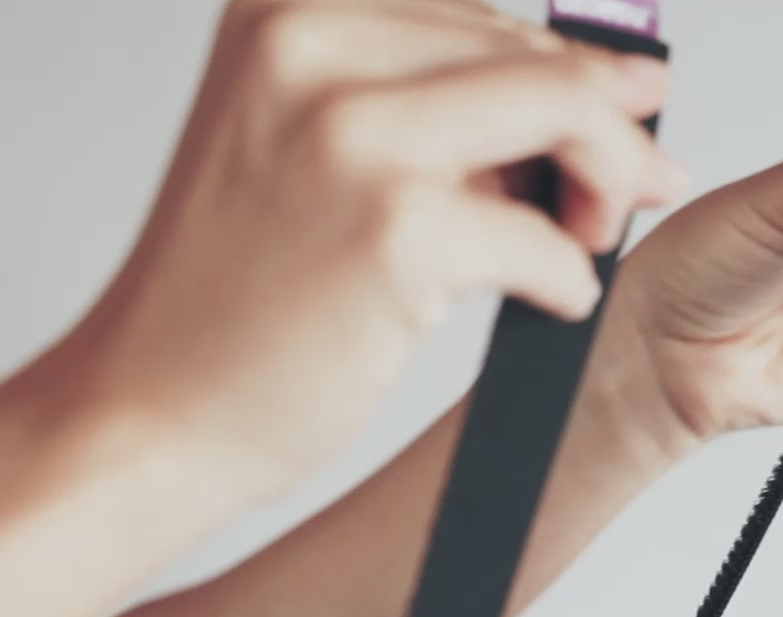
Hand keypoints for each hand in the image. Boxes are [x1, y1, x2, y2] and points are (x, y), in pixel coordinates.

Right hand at [48, 0, 686, 505]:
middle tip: (630, 192)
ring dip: (607, 184)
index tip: (625, 110)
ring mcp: (353, 132)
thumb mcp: (297, 151)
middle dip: (605, 129)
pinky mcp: (393, 228)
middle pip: (532, 56)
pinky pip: (543, 239)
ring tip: (597, 237)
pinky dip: (569, 274)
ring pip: (560, 121)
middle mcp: (312, 43)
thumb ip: (406, 106)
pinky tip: (561, 299)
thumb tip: (554, 114)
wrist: (152, 410)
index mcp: (287, 9)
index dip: (567, 70)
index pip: (480, 15)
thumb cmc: (230, 303)